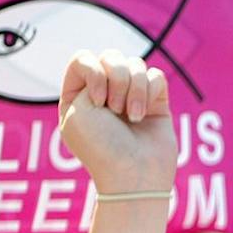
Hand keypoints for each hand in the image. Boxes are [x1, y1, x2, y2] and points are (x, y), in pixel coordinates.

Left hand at [60, 50, 175, 197]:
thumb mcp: (76, 109)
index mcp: (78, 97)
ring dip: (134, 88)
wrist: (134, 175)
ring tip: (132, 117)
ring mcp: (131, 97)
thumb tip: (119, 67)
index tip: (98, 102)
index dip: (93, 72)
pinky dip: (150, 92)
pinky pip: (156, 76)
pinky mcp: (156, 103)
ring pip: (135, 64)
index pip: (83, 59)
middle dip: (116, 80)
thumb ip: (89, 74)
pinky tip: (145, 115)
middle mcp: (105, 94)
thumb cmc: (101, 148)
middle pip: (111, 57)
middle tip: (115, 110)